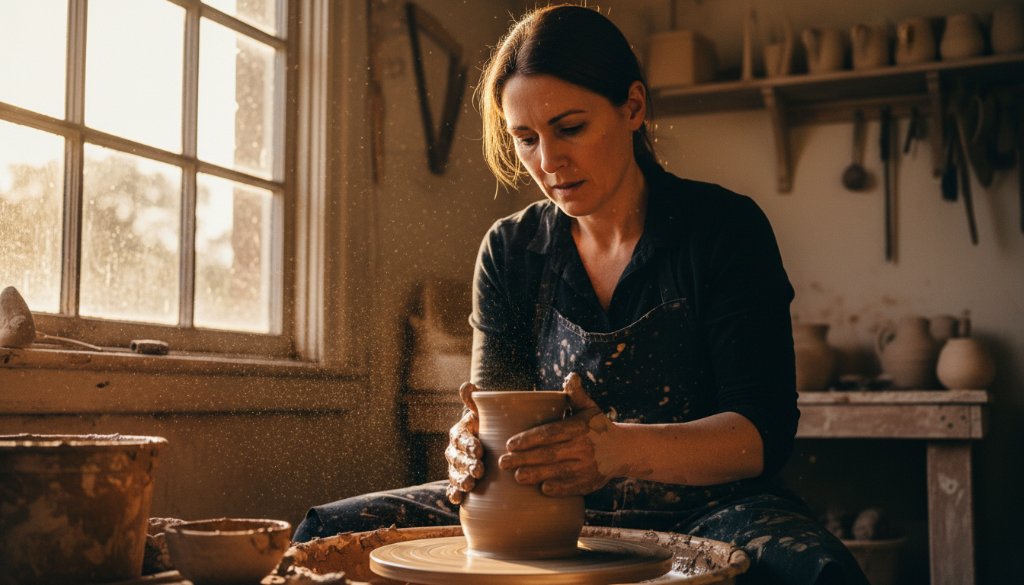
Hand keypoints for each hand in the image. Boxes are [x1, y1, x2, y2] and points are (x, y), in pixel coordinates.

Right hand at [445, 382, 482, 504]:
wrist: (491, 442)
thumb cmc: (488, 425)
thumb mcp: (483, 413)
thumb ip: (475, 402)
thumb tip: (468, 386)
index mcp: (459, 433)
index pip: (461, 438)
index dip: (469, 444)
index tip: (479, 449)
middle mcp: (454, 451)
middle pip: (457, 459)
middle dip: (466, 465)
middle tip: (478, 470)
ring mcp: (455, 468)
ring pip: (454, 474)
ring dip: (460, 480)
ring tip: (469, 485)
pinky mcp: (458, 481)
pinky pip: (452, 488)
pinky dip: (453, 494)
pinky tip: (458, 499)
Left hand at [498, 373, 627, 496]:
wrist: (623, 450)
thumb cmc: (597, 426)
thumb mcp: (588, 408)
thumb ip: (576, 394)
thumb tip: (571, 376)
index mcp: (579, 427)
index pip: (550, 433)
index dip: (529, 439)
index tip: (510, 444)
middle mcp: (584, 448)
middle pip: (549, 454)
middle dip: (524, 459)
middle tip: (503, 462)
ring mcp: (588, 467)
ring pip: (558, 472)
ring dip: (536, 475)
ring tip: (516, 476)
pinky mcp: (591, 483)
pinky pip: (572, 487)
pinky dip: (558, 489)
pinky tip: (542, 489)